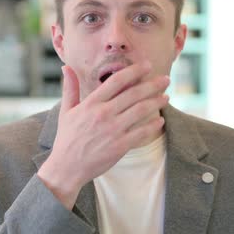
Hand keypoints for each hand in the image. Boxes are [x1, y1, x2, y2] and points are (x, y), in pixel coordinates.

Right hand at [37, 62, 169, 208]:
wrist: (66, 168)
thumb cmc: (67, 138)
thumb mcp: (66, 111)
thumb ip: (70, 88)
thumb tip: (66, 67)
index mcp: (91, 103)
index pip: (116, 81)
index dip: (134, 71)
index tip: (147, 65)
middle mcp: (103, 114)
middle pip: (133, 94)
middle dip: (152, 84)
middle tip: (166, 79)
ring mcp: (113, 130)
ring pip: (140, 111)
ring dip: (156, 102)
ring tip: (167, 97)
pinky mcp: (120, 146)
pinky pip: (141, 133)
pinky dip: (153, 125)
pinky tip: (160, 120)